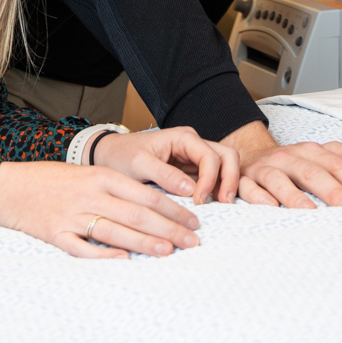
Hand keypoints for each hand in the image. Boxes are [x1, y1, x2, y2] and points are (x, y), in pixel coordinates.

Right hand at [0, 161, 201, 259]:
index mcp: (102, 177)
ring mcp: (72, 215)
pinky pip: (83, 248)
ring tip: (169, 251)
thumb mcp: (89, 175)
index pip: (146, 193)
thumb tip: (153, 209)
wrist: (10, 186)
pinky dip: (103, 254)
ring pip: (116, 230)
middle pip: (137, 213)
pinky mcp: (55, 234)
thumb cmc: (54, 181)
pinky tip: (123, 260)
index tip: (193, 219)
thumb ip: (117, 190)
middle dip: (169, 227)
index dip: (173, 208)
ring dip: (145, 242)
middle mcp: (91, 194)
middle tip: (193, 239)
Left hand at [93, 127, 239, 204]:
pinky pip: (213, 177)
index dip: (210, 179)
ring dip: (227, 183)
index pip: (210, 156)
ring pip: (224, 165)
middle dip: (230, 178)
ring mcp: (194, 158)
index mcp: (183, 137)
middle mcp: (194, 145)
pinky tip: (214, 205)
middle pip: (226, 156)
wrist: (110, 156)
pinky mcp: (191, 171)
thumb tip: (191, 190)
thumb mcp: (140, 164)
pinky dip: (218, 189)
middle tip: (226, 202)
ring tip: (223, 205)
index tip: (199, 201)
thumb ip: (165, 174)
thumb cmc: (123, 155)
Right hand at [223, 121, 341, 209]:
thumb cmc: (294, 162)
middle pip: (313, 171)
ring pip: (280, 179)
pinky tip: (271, 209)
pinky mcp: (246, 180)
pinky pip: (249, 188)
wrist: (251, 155)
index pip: (340, 163)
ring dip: (295, 196)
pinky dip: (259, 197)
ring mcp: (267, 168)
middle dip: (333, 191)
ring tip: (311, 213)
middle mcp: (290, 156)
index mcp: (312, 150)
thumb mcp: (324, 156)